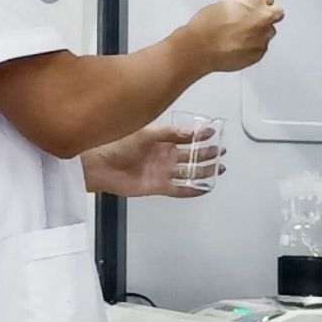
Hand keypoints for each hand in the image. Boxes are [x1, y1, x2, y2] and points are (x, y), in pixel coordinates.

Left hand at [81, 124, 223, 198]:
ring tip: (219, 167)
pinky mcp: (158, 187)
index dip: (199, 136)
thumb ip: (170, 133)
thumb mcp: (147, 133)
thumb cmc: (117, 145)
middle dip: (206, 153)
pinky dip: (192, 190)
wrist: (100, 165)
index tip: (212, 133)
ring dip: (204, 171)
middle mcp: (162, 156)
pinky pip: (179, 189)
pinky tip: (204, 188)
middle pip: (190, 155)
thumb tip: (191, 132)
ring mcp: (161, 171)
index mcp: (160, 140)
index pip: (185, 137)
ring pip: (188, 172)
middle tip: (220, 151)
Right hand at [180, 0, 283, 72]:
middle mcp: (264, 17)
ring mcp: (263, 37)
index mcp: (255, 0)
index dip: (261, 3)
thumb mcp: (222, 5)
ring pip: (269, 33)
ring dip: (260, 34)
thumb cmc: (206, 26)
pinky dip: (252, 48)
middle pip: (277, 14)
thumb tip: (241, 13)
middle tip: (255, 21)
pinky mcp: (259, 53)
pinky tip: (237, 48)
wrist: (201, 48)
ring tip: (241, 37)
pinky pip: (260, 49)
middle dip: (268, 16)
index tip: (257, 7)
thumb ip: (240, 7)